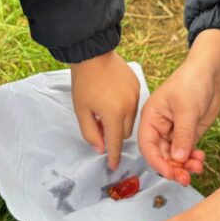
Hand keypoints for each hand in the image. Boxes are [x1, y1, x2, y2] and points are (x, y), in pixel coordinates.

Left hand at [70, 51, 140, 168]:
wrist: (93, 54)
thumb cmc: (84, 82)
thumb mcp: (81, 111)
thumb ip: (90, 133)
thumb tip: (100, 149)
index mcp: (114, 114)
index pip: (116, 142)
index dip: (114, 156)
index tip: (113, 166)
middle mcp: (129, 107)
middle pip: (125, 133)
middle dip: (114, 135)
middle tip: (100, 126)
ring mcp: (135, 95)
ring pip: (131, 120)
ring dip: (120, 121)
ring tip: (105, 110)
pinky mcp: (137, 85)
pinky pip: (134, 105)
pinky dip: (125, 108)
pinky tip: (112, 98)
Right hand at [138, 30, 219, 184]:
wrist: (210, 74)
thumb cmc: (191, 82)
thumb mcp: (186, 108)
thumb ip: (182, 135)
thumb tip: (178, 158)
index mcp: (151, 118)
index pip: (147, 145)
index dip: (157, 161)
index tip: (170, 173)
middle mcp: (159, 127)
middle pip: (160, 155)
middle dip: (173, 167)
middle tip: (185, 178)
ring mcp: (174, 132)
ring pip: (174, 157)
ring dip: (184, 166)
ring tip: (197, 168)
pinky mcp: (187, 134)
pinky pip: (186, 152)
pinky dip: (192, 159)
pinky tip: (200, 160)